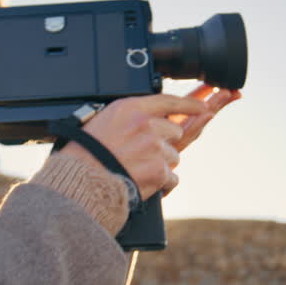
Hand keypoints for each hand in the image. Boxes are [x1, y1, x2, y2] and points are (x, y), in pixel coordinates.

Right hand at [68, 87, 239, 199]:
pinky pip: (171, 178)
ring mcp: (155, 147)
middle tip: (141, 154)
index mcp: (130, 107)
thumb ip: (132, 116)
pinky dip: (161, 184)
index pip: (169, 100)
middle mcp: (146, 124)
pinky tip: (141, 182)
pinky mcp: (160, 170)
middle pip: (175, 132)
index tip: (203, 106)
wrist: (82, 180)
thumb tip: (155, 119)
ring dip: (160, 165)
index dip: (190, 103)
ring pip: (173, 156)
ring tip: (134, 169)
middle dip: (165, 144)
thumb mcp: (104, 120)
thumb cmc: (86, 153)